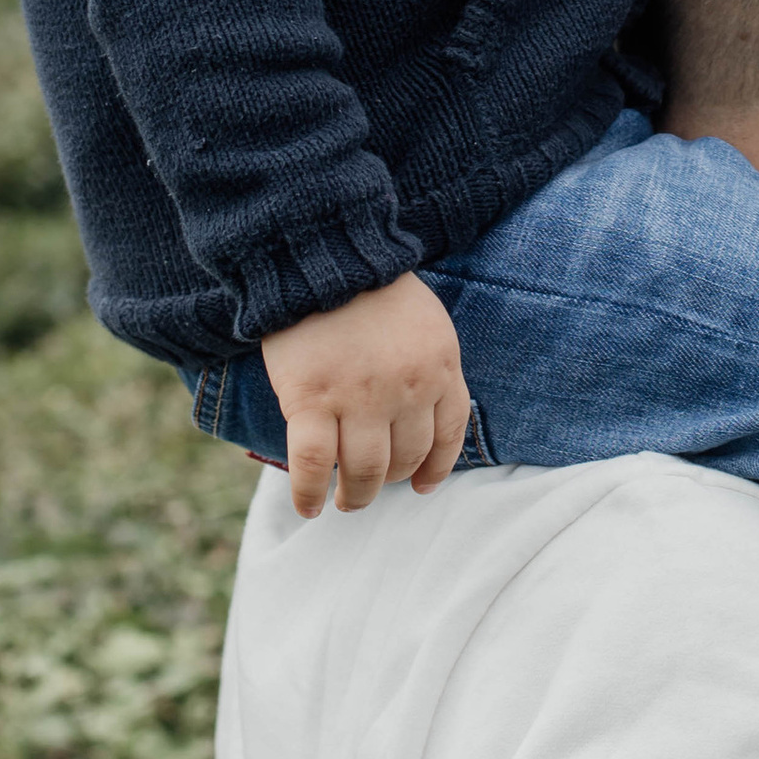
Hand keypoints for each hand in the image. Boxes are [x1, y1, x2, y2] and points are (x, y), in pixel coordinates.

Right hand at [261, 272, 470, 519]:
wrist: (322, 253)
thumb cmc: (370, 286)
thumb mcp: (425, 322)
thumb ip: (429, 366)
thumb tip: (424, 418)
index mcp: (440, 366)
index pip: (449, 435)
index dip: (436, 468)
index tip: (421, 485)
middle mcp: (407, 389)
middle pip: (405, 459)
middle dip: (389, 480)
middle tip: (370, 486)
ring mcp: (360, 398)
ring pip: (364, 471)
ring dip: (356, 495)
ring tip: (345, 501)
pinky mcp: (312, 400)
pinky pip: (313, 464)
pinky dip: (309, 493)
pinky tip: (309, 506)